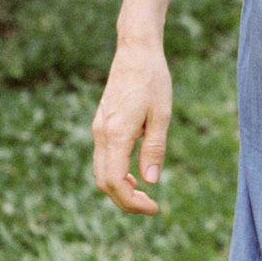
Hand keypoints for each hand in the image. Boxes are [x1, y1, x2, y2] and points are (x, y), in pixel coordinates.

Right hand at [92, 39, 172, 215]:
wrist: (135, 52)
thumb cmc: (153, 80)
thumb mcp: (162, 115)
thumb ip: (155, 149)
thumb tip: (150, 182)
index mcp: (116, 133)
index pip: (114, 181)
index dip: (131, 202)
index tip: (153, 208)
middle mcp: (101, 133)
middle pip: (103, 181)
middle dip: (125, 201)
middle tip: (151, 207)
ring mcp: (98, 129)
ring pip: (100, 171)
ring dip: (119, 189)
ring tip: (144, 196)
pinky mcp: (101, 124)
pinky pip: (103, 158)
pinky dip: (115, 174)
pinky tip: (134, 177)